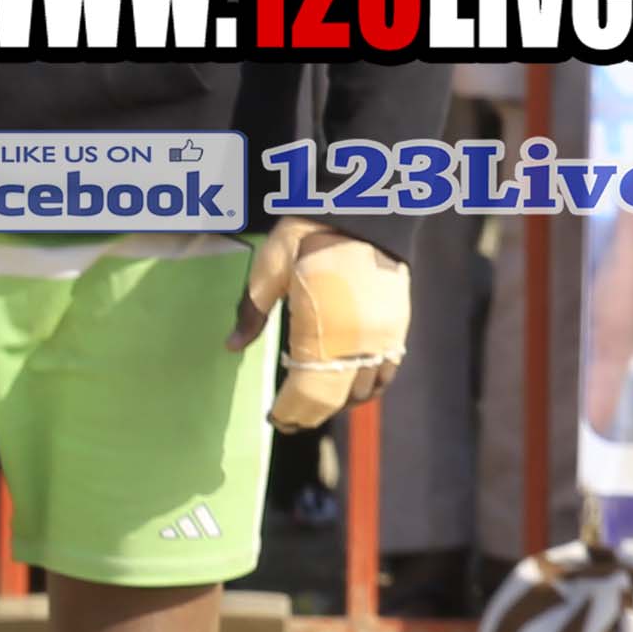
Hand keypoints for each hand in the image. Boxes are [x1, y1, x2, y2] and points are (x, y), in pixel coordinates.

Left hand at [232, 219, 411, 416]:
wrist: (362, 211)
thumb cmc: (307, 239)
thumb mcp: (270, 273)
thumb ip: (252, 313)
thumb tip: (232, 346)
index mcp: (325, 332)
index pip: (309, 393)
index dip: (291, 412)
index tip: (275, 419)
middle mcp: (360, 343)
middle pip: (337, 398)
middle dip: (312, 414)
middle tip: (290, 420)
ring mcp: (384, 336)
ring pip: (365, 389)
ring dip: (340, 401)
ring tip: (317, 401)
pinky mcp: (399, 326)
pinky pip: (387, 370)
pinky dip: (369, 384)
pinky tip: (350, 381)